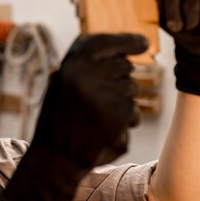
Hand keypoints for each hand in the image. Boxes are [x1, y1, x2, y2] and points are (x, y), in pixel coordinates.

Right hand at [0, 34, 147, 200]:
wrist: (55, 159)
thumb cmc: (60, 119)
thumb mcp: (63, 84)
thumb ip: (89, 65)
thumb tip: (132, 48)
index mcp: (70, 66)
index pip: (105, 42)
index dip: (127, 41)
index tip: (143, 43)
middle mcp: (87, 78)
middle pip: (124, 66)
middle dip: (119, 79)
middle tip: (97, 99)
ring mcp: (104, 97)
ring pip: (131, 89)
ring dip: (122, 101)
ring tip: (97, 117)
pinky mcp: (119, 118)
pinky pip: (134, 112)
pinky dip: (124, 122)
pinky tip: (104, 131)